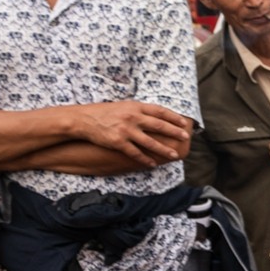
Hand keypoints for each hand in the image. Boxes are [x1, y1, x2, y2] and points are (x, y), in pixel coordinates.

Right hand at [73, 101, 193, 166]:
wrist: (84, 120)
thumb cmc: (103, 112)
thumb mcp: (123, 106)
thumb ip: (138, 111)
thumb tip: (154, 116)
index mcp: (135, 106)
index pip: (159, 111)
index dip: (173, 117)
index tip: (183, 122)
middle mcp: (132, 117)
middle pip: (159, 125)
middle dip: (174, 132)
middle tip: (185, 137)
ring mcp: (126, 130)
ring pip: (150, 142)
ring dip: (164, 149)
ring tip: (174, 155)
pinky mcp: (118, 142)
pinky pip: (135, 153)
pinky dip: (145, 159)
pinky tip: (153, 164)